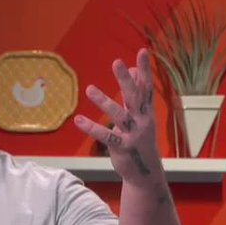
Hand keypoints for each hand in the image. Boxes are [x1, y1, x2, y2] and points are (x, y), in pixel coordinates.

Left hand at [73, 49, 163, 183]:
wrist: (145, 172)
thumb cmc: (140, 139)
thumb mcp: (140, 115)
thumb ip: (136, 94)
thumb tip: (133, 70)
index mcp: (147, 112)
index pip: (147, 87)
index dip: (145, 70)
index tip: (143, 51)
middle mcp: (143, 121)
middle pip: (134, 97)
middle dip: (126, 80)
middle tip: (117, 62)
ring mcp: (133, 134)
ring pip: (119, 115)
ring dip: (104, 101)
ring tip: (89, 89)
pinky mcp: (122, 147)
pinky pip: (106, 136)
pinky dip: (92, 128)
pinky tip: (78, 120)